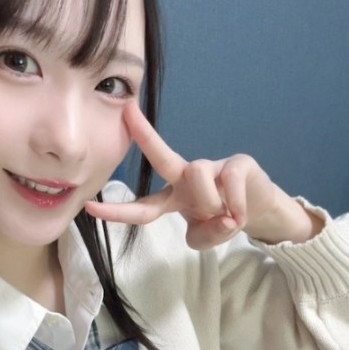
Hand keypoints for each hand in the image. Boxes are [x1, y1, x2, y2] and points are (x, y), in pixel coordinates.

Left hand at [86, 101, 287, 249]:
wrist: (259, 208)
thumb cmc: (223, 218)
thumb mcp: (208, 238)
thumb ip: (204, 237)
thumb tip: (220, 217)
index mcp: (173, 198)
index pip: (142, 207)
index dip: (117, 212)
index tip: (89, 208)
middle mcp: (187, 178)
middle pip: (162, 157)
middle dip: (145, 135)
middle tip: (127, 112)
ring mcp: (212, 167)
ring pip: (197, 177)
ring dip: (211, 205)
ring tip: (227, 219)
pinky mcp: (237, 164)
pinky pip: (229, 182)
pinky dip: (234, 205)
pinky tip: (241, 214)